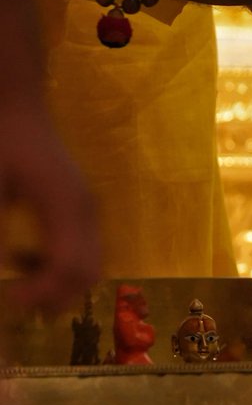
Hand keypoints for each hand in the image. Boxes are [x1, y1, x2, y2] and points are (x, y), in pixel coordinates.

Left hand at [1, 99, 98, 311]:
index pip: (70, 267)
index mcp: (67, 207)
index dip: (42, 293)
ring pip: (90, 266)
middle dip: (55, 296)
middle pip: (89, 274)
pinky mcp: (81, 208)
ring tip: (18, 278)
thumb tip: (0, 267)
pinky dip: (58, 266)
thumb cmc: (2, 142)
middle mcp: (86, 211)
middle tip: (14, 297)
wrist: (18, 105)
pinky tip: (24, 256)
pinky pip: (82, 251)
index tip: (8, 298)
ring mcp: (87, 209)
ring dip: (57, 283)